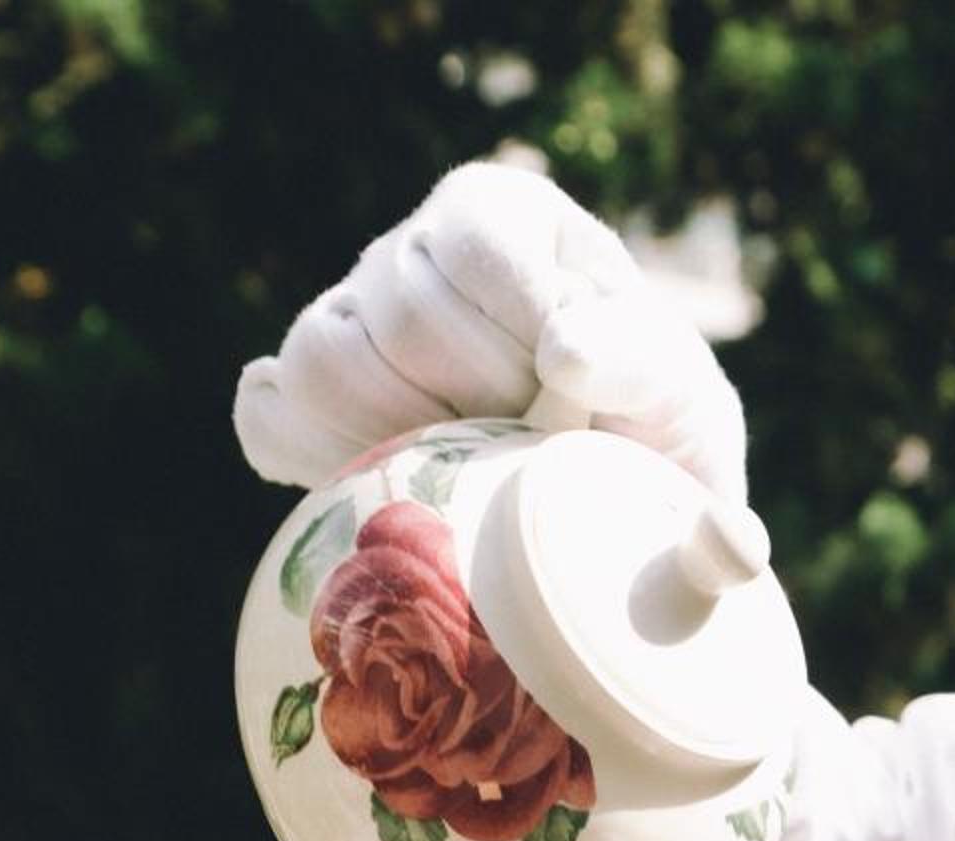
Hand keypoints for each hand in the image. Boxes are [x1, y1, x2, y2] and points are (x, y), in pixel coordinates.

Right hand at [234, 161, 746, 502]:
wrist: (614, 512)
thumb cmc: (650, 438)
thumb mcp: (680, 395)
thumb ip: (643, 364)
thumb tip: (565, 352)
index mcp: (496, 213)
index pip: (468, 252)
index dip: (516, 346)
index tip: (569, 404)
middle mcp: (410, 249)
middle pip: (397, 315)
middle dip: (474, 407)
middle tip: (528, 449)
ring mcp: (347, 320)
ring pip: (324, 365)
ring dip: (405, 440)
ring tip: (472, 470)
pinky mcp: (308, 397)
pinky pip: (274, 419)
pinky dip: (320, 460)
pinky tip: (389, 482)